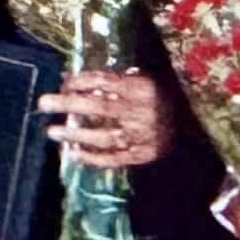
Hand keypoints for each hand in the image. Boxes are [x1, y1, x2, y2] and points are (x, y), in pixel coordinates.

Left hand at [41, 69, 172, 169]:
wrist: (195, 126)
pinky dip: (92, 158)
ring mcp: (143, 136)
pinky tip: (73, 154)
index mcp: (143, 88)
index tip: (62, 83)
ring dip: (76, 134)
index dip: (81, 81)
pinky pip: (114, 159)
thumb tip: (71, 80)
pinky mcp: (143, 155)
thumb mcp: (143, 82)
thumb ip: (112, 81)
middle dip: (69, 104)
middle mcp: (142, 112)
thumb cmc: (162, 99)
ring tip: (52, 132)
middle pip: (100, 106)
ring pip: (104, 136)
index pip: (106, 81)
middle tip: (44, 102)